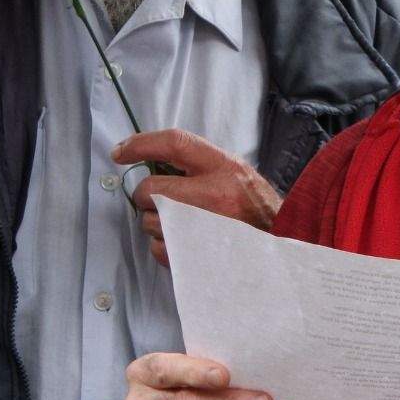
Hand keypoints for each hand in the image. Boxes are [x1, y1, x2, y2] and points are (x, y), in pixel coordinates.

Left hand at [115, 129, 281, 260]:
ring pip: (150, 222)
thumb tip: (155, 162)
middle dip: (149, 196)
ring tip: (184, 225)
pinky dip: (165, 246)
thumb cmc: (256, 209)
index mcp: (224, 168)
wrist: (279, 247)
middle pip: (151, 188)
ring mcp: (200, 229)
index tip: (120, 151)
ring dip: (157, 223)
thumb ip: (201, 165)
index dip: (142, 143)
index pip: (175, 143)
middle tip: (166, 201)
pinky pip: (157, 248)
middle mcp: (213, 196)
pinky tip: (186, 243)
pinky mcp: (194, 257)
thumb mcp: (237, 173)